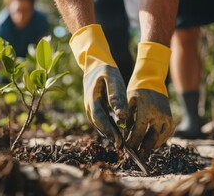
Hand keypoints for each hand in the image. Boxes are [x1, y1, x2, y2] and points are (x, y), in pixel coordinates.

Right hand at [70, 24, 127, 147]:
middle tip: (124, 148)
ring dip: (111, 135)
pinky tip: (121, 135)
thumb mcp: (113, 78)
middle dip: (111, 138)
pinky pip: (102, 122)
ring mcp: (90, 109)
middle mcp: (89, 107)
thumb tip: (122, 117)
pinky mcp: (95, 109)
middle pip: (100, 126)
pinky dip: (110, 129)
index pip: (100, 120)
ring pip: (101, 126)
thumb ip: (117, 96)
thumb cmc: (105, 70)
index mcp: (91, 100)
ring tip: (125, 145)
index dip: (109, 132)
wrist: (94, 64)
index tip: (120, 142)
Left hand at [125, 89, 173, 157]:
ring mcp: (167, 117)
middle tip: (135, 157)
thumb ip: (126, 119)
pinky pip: (166, 135)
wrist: (152, 81)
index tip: (127, 149)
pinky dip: (159, 141)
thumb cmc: (136, 91)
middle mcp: (159, 115)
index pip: (138, 131)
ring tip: (142, 153)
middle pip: (150, 138)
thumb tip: (123, 135)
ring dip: (150, 147)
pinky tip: (151, 145)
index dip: (133, 142)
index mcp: (146, 110)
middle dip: (142, 149)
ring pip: (159, 139)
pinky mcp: (171, 119)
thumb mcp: (128, 102)